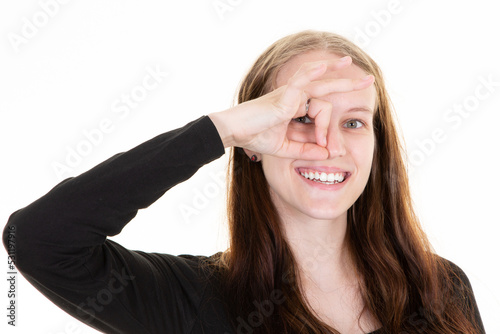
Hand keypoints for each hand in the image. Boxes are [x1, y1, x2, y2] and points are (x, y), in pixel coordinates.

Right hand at [208, 56, 373, 159]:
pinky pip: (302, 82)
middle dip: (348, 84)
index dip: (328, 133)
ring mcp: (290, 94)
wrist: (236, 132)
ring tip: (355, 68)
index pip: (322, 114)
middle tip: (369, 80)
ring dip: (337, 78)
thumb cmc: (256, 136)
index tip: (330, 150)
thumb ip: (307, 150)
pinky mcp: (285, 95)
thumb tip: (329, 154)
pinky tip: (325, 66)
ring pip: (320, 89)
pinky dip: (312, 73)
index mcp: (296, 108)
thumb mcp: (287, 148)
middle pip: (326, 88)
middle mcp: (295, 97)